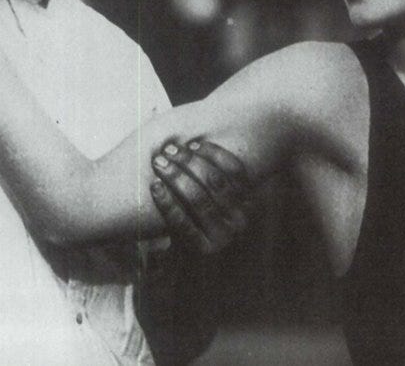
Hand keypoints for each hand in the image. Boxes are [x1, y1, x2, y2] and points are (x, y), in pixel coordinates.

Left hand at [150, 139, 252, 255]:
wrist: (193, 264)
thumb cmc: (200, 218)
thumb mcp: (216, 197)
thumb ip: (215, 174)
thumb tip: (198, 140)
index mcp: (250, 202)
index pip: (235, 171)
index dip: (213, 154)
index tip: (192, 143)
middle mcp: (241, 221)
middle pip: (214, 182)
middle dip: (189, 162)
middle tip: (168, 150)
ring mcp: (223, 237)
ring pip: (198, 198)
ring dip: (176, 176)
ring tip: (159, 162)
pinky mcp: (202, 250)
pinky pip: (181, 221)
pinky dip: (166, 201)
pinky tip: (155, 186)